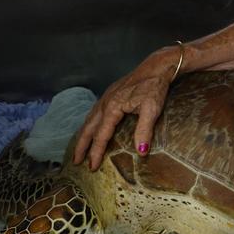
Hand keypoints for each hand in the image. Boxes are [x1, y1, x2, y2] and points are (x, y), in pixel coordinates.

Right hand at [72, 47, 177, 170]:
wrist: (157, 66)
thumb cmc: (155, 87)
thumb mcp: (152, 109)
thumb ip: (144, 130)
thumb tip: (141, 152)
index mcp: (112, 108)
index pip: (101, 135)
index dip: (96, 152)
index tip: (92, 167)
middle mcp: (105, 102)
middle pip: (88, 128)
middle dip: (81, 146)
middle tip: (76, 161)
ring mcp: (106, 97)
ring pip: (89, 119)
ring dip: (83, 135)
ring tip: (79, 148)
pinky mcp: (111, 93)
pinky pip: (95, 112)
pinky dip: (89, 124)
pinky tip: (92, 127)